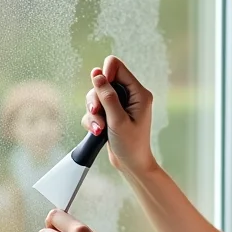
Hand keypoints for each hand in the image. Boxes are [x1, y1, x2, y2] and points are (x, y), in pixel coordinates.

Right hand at [82, 55, 156, 175]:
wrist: (131, 165)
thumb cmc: (131, 145)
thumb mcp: (118, 120)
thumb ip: (107, 97)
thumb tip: (97, 73)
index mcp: (138, 92)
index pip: (116, 66)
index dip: (103, 74)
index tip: (100, 90)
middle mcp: (129, 95)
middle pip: (102, 81)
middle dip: (96, 99)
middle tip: (97, 114)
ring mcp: (119, 104)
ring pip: (95, 96)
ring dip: (93, 113)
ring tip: (98, 129)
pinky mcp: (110, 114)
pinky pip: (94, 109)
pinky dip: (92, 120)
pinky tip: (97, 132)